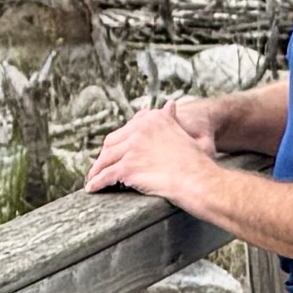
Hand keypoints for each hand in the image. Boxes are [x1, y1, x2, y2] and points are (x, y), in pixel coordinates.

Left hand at [84, 100, 217, 198]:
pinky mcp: (128, 167)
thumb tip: (169, 104)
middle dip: (104, 156)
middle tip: (99, 166)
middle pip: (111, 142)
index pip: (126, 129)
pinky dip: (97, 183)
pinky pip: (106, 176)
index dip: (117, 142)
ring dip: (96, 170)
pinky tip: (92, 188)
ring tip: (92, 179)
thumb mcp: (184, 131)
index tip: (112, 151)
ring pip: (106, 159)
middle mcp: (140, 128)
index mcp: (153, 118)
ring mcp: (132, 147)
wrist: (200, 180)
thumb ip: (171, 120)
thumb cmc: (196, 162)